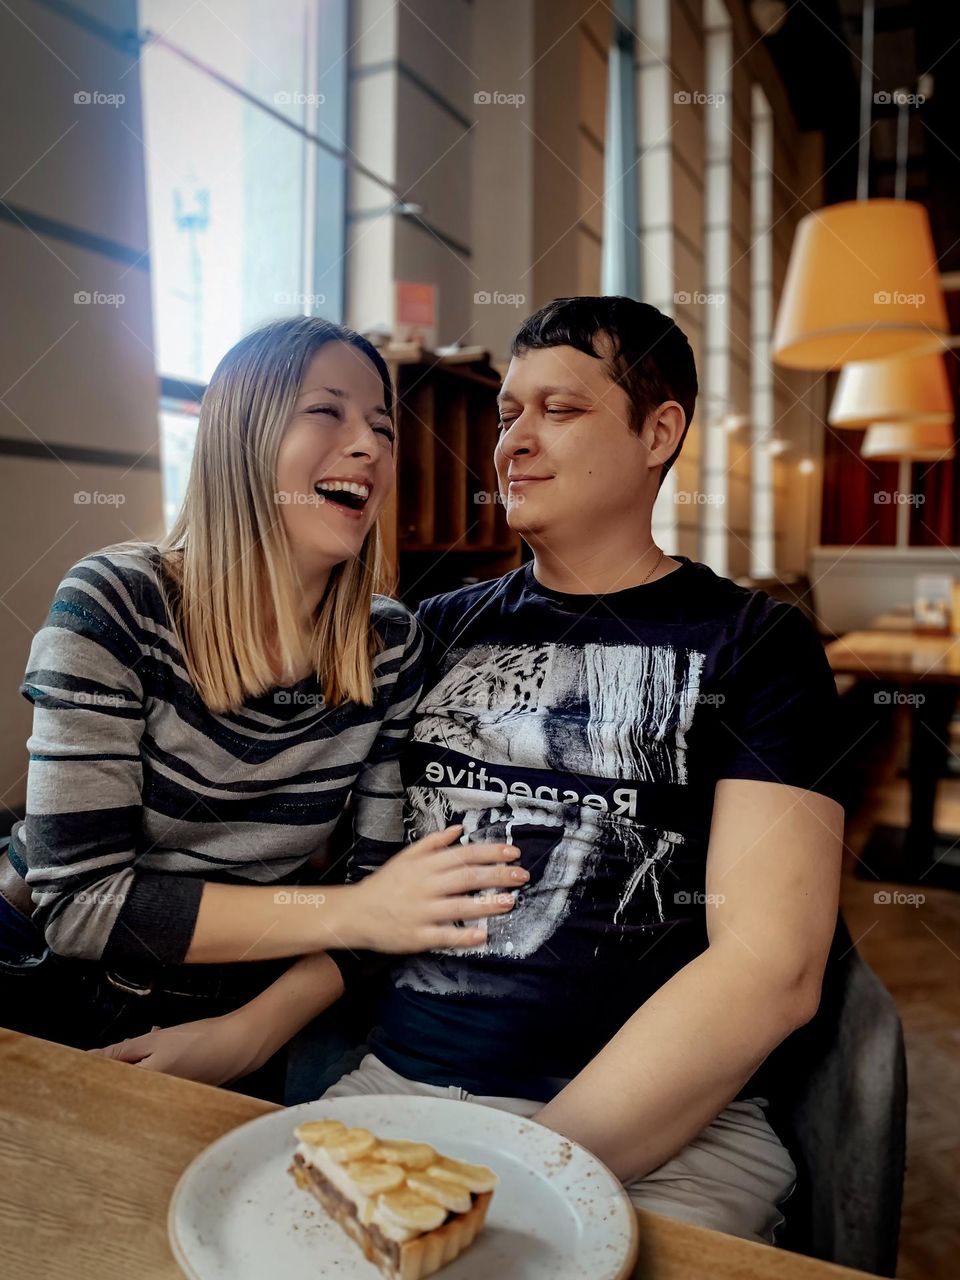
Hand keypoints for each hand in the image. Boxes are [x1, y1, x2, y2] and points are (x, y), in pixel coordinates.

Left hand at [89, 1008, 270, 1086]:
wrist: (238, 1045)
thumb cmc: (199, 1040)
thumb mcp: (156, 1040)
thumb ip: (121, 1051)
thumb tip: (90, 1059)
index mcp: (145, 1087)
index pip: (108, 1087)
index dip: (96, 1074)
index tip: (87, 1064)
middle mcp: (155, 1102)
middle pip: (123, 1091)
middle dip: (120, 1071)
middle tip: (125, 1051)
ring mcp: (168, 1102)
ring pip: (140, 1088)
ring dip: (138, 1070)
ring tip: (151, 1046)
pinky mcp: (178, 1099)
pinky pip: (156, 1088)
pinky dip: (155, 1073)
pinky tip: (164, 1055)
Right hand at [351, 825, 527, 952]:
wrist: (355, 913)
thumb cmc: (385, 884)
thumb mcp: (406, 856)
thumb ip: (433, 842)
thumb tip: (459, 829)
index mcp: (425, 865)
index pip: (463, 854)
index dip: (490, 852)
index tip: (513, 852)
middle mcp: (425, 886)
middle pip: (466, 878)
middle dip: (497, 875)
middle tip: (522, 875)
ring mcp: (421, 912)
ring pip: (459, 906)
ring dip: (487, 905)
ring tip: (510, 902)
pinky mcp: (417, 936)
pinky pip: (444, 936)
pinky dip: (463, 936)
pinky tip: (482, 935)